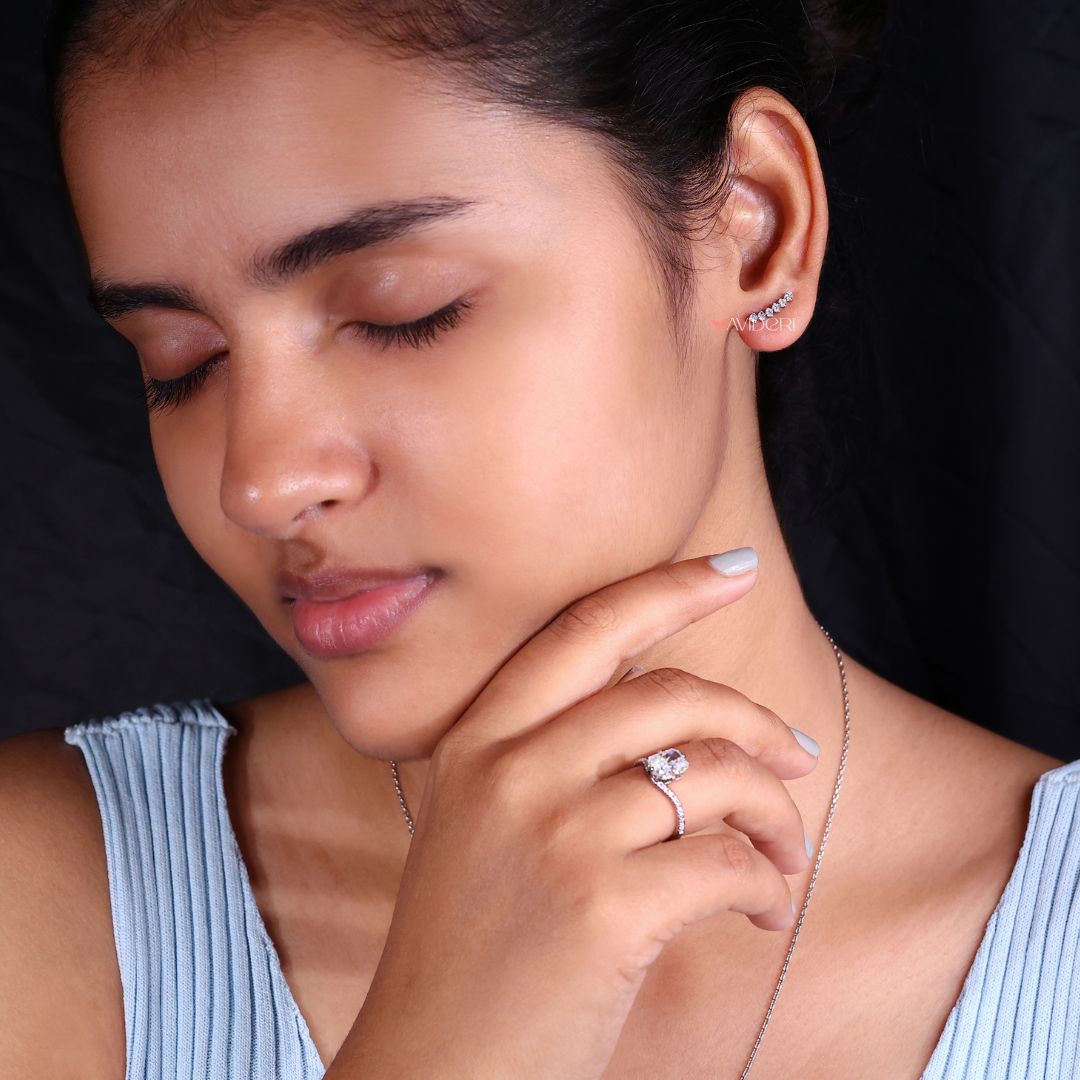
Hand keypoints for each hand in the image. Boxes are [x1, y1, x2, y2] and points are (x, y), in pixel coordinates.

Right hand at [330, 551, 818, 1079]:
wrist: (430, 1075)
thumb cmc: (467, 957)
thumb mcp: (480, 832)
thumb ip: (547, 763)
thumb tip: (667, 721)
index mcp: (476, 742)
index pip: (584, 629)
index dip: (666, 589)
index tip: (734, 567)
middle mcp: (511, 770)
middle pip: (669, 693)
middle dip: (754, 717)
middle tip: (797, 752)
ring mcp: (556, 833)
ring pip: (713, 774)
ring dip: (775, 812)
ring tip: (787, 852)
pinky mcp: (603, 906)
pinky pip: (727, 861)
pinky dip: (768, 882)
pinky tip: (765, 909)